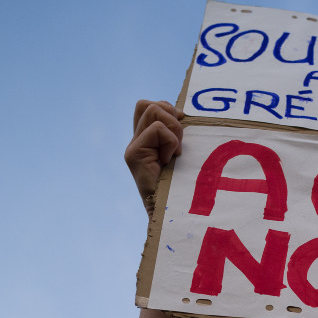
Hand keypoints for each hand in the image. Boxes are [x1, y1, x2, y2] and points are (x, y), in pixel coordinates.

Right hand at [125, 100, 184, 214]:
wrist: (173, 213)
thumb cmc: (184, 187)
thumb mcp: (182, 153)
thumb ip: (176, 134)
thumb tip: (182, 114)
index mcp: (146, 141)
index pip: (149, 106)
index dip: (168, 110)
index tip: (182, 128)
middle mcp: (136, 142)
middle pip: (147, 105)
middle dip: (169, 115)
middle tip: (178, 141)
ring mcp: (133, 148)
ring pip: (152, 110)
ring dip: (173, 129)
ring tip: (176, 152)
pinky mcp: (134, 154)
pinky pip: (158, 129)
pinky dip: (171, 142)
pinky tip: (170, 161)